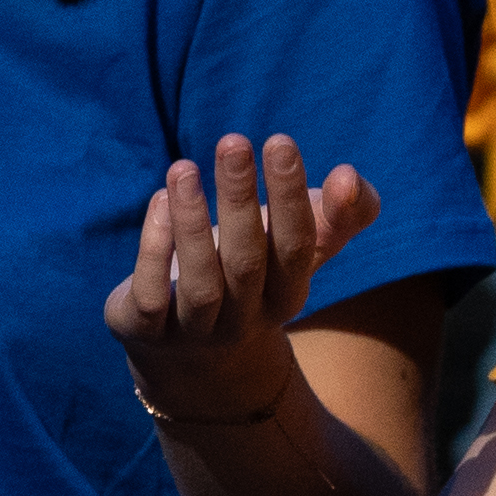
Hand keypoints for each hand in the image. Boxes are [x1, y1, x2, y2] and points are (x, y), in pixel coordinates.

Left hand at [105, 132, 375, 427]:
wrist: (191, 353)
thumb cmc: (253, 275)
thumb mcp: (297, 246)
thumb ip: (338, 213)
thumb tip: (349, 177)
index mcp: (287, 296)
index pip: (296, 248)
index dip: (290, 197)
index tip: (280, 142)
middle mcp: (245, 319)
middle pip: (246, 261)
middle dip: (240, 199)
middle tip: (234, 141)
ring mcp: (194, 331)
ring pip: (200, 283)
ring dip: (191, 222)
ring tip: (183, 168)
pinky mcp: (147, 331)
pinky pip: (152, 295)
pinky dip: (155, 248)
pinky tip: (160, 200)